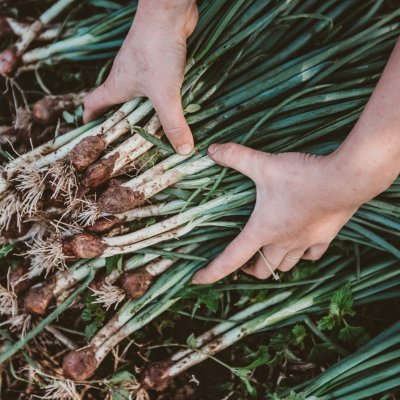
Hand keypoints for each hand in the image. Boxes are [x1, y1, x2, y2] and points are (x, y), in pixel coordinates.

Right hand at [83, 0, 197, 154]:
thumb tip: (183, 151)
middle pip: (115, 101)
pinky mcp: (156, 58)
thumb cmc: (157, 51)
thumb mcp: (164, 94)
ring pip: (137, 91)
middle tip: (132, 138)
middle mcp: (124, 75)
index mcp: (116, 86)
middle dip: (122, 120)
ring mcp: (140, 65)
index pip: (93, 103)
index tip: (93, 134)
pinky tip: (174, 102)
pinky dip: (160, 94)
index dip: (90, 120)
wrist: (168, 12)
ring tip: (156, 125)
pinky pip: (154, 81)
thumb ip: (173, 123)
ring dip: (144, 108)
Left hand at [192, 143, 380, 283]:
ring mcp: (305, 242)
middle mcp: (282, 242)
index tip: (197, 280)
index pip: (230, 259)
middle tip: (241, 262)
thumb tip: (211, 150)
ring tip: (265, 255)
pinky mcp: (324, 237)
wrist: (347, 179)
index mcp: (263, 230)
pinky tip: (299, 246)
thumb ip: (236, 157)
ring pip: (284, 266)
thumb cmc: (303, 176)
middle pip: (261, 270)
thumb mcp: (263, 164)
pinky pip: (310, 256)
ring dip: (272, 264)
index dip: (211, 272)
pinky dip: (301, 256)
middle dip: (247, 269)